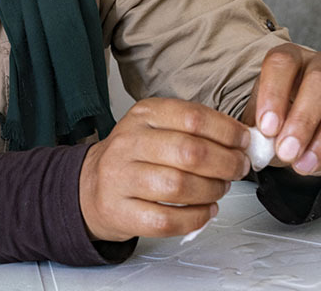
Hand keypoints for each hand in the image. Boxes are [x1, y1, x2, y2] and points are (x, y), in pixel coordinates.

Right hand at [79, 97, 249, 241]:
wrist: (92, 185)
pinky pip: (167, 219)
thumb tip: (240, 138)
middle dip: (226, 162)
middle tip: (238, 167)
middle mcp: (129, 142)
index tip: (243, 141)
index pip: (191, 117)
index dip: (226, 131)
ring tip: (220, 188)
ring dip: (212, 190)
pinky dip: (195, 217)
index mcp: (142, 115)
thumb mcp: (157, 127)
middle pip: (189, 151)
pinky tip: (205, 210)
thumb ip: (194, 129)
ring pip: (179, 186)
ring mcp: (121, 177)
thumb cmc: (135, 156)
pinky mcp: (120, 211)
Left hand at [241, 43, 320, 175]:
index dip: (273, 94)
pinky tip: (313, 163)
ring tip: (300, 164)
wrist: (300, 128)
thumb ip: (259, 124)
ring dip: (318, 139)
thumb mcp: (266, 113)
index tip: (267, 128)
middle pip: (316, 80)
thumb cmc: (280, 115)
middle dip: (301, 118)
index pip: (280, 63)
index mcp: (289, 59)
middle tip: (285, 150)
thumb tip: (252, 142)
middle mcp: (317, 66)